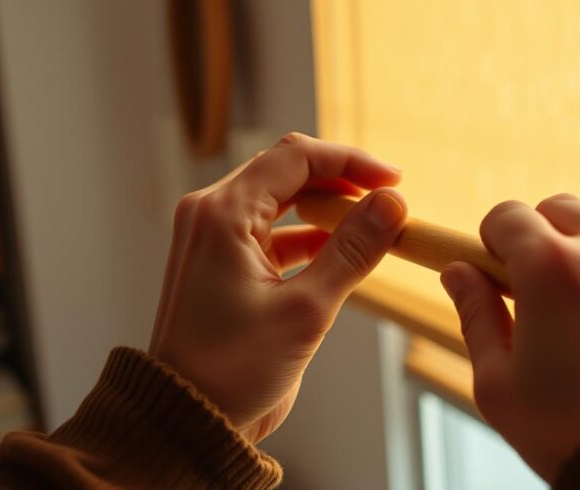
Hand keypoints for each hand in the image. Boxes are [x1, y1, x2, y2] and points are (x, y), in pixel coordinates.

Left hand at [149, 132, 406, 442]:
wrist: (185, 422)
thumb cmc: (234, 371)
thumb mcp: (307, 309)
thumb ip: (353, 250)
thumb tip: (393, 204)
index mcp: (222, 213)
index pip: (295, 157)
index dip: (351, 161)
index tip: (394, 180)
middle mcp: (211, 215)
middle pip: (287, 171)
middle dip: (341, 181)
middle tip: (388, 200)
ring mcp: (213, 239)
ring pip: (282, 201)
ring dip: (328, 210)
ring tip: (373, 227)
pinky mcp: (222, 264)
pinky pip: (273, 232)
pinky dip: (309, 237)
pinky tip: (343, 253)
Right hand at [440, 195, 579, 482]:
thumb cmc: (574, 435)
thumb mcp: (500, 385)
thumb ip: (476, 315)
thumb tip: (457, 272)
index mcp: (550, 267)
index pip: (507, 214)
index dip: (494, 240)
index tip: (498, 268)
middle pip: (563, 210)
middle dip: (546, 238)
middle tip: (546, 291)